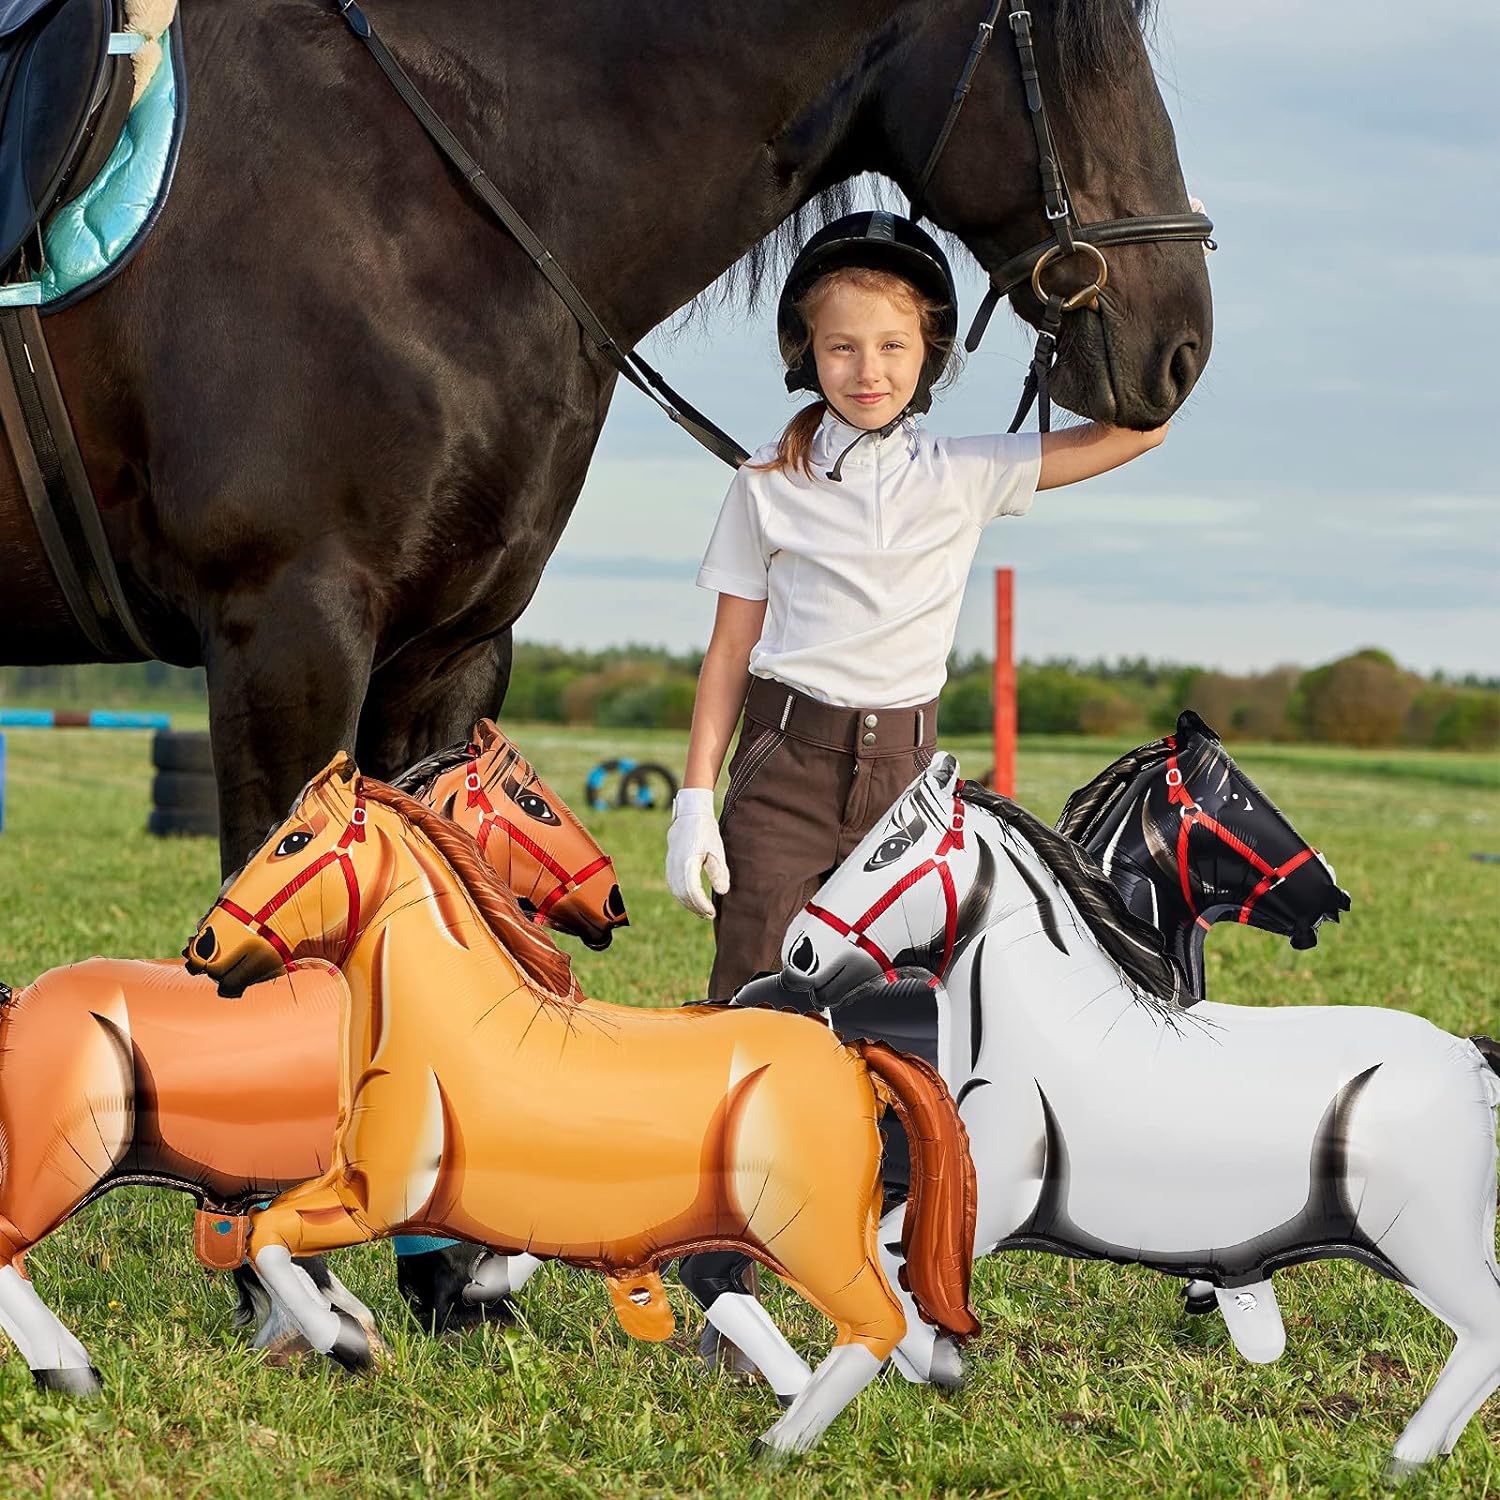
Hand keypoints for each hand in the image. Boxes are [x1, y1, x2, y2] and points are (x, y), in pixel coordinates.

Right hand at [665, 788, 729, 918]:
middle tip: (709, 915)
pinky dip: (682, 895)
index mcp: (687, 863)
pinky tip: (691, 899)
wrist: (690, 814)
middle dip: (696, 908)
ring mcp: (670, 865)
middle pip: (683, 895)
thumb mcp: (716, 849)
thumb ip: (718, 871)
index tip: (713, 913)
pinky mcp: (669, 863)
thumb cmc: (706, 831)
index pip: (693, 892)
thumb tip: (722, 892)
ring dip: (688, 903)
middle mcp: (675, 866)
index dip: (702, 905)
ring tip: (701, 911)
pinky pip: (673, 885)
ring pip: (676, 891)